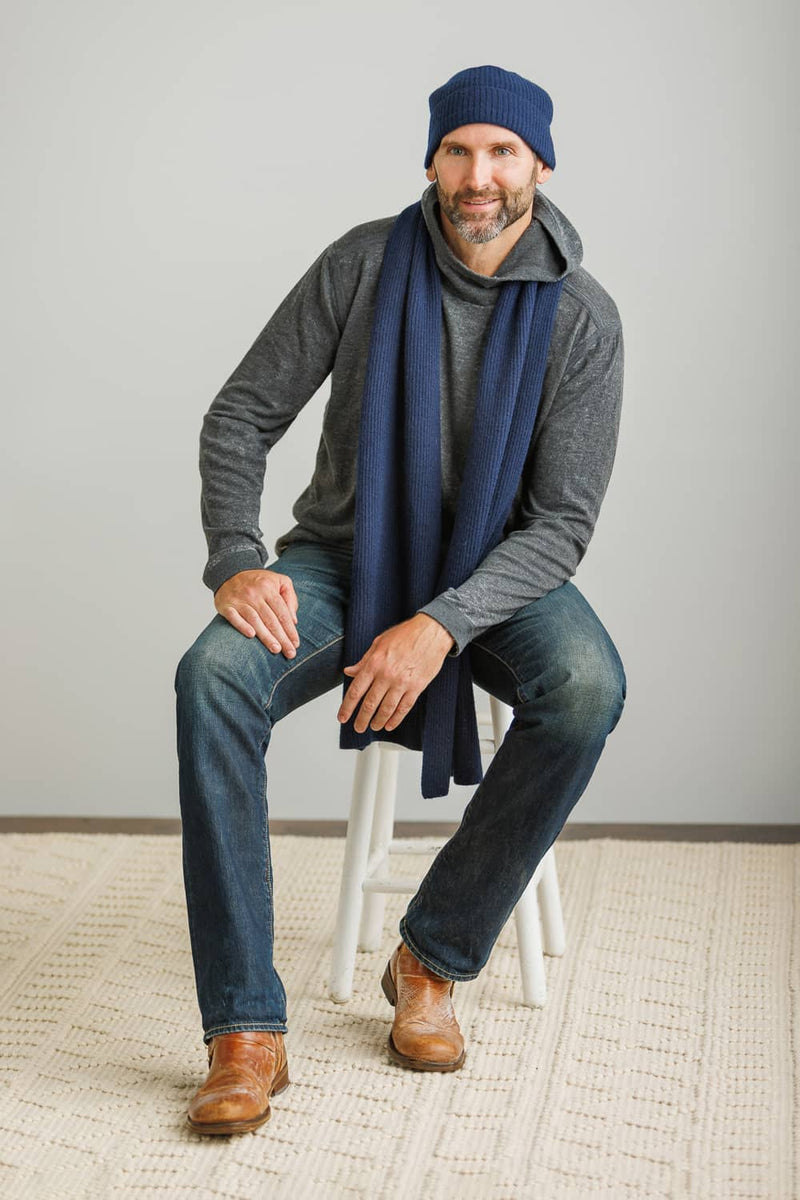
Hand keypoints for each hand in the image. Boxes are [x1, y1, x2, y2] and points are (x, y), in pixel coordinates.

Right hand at [214, 568, 299, 657]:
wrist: (229, 572)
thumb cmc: (258, 581)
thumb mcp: (279, 581)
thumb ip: (290, 598)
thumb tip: (293, 621)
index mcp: (268, 588)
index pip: (282, 612)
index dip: (290, 629)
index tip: (296, 644)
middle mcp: (254, 594)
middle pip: (270, 619)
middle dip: (281, 637)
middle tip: (290, 653)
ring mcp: (239, 600)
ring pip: (255, 620)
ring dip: (266, 636)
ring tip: (276, 649)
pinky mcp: (226, 606)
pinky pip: (234, 617)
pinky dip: (242, 626)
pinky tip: (251, 635)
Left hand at [337, 614, 454, 732]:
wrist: (432, 632)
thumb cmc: (406, 634)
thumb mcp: (379, 643)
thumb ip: (363, 660)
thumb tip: (350, 671)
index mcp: (374, 663)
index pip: (356, 690)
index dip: (347, 707)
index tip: (343, 717)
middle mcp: (387, 675)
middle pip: (369, 704)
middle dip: (361, 719)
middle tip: (358, 727)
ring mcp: (402, 683)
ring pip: (386, 709)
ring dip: (378, 721)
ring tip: (373, 726)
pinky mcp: (417, 687)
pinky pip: (404, 708)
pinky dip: (396, 719)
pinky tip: (390, 724)